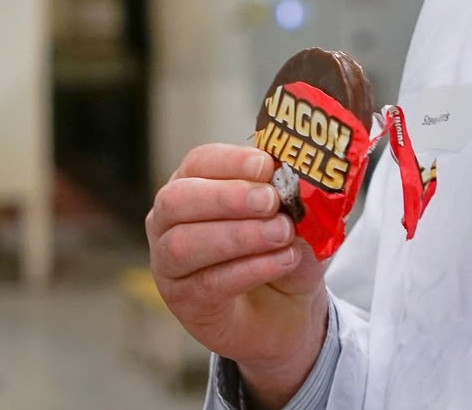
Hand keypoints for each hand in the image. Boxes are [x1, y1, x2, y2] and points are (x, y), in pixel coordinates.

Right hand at [148, 144, 329, 406]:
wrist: (286, 310)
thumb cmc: (281, 250)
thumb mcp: (298, 218)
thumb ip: (294, 199)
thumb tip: (302, 184)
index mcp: (194, 184)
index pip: (200, 162)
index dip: (231, 162)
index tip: (267, 166)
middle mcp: (169, 220)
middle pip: (177, 200)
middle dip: (227, 198)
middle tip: (270, 201)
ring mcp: (169, 263)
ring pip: (185, 244)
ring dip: (239, 236)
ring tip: (282, 233)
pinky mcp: (184, 302)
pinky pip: (208, 283)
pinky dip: (249, 269)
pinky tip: (282, 261)